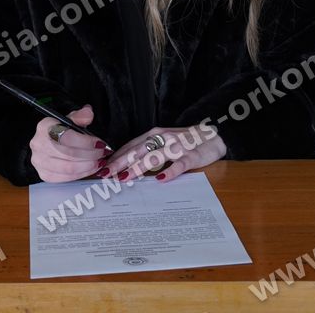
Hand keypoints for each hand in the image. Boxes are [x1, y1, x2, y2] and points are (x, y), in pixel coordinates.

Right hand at [29, 103, 113, 181]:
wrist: (48, 141)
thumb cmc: (60, 130)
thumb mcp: (70, 119)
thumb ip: (81, 116)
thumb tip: (88, 114)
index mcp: (45, 127)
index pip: (67, 137)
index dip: (87, 142)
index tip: (101, 143)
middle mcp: (39, 144)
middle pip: (69, 154)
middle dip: (91, 155)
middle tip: (103, 153)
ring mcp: (39, 161)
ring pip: (69, 168)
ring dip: (88, 166)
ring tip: (99, 162)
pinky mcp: (44, 174)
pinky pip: (65, 178)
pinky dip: (81, 174)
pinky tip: (90, 169)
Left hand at [95, 121, 226, 182]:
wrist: (212, 137)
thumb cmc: (183, 143)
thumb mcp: (162, 144)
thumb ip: (146, 152)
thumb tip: (123, 165)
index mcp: (154, 135)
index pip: (131, 146)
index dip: (116, 156)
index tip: (102, 167)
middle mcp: (163, 138)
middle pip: (138, 150)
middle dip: (121, 162)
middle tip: (106, 174)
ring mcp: (177, 146)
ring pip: (155, 156)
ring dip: (140, 166)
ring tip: (126, 177)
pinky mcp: (191, 155)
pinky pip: (180, 164)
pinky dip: (170, 171)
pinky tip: (161, 179)